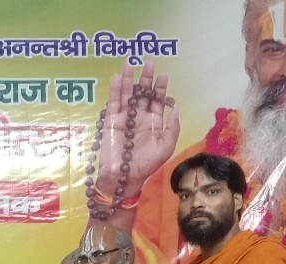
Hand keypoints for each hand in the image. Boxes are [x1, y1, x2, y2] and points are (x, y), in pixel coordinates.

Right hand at [94, 61, 179, 199]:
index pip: (157, 100)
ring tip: (129, 64)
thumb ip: (172, 128)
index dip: (160, 88)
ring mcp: (124, 118)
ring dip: (128, 79)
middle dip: (145, 78)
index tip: (163, 75)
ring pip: (126, 94)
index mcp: (153, 121)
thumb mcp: (166, 147)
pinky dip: (115, 91)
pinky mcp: (110, 121)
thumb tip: (175, 108)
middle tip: (148, 63)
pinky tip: (117, 78)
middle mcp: (139, 116)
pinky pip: (113, 104)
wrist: (125, 177)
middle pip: (142, 93)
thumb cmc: (147, 164)